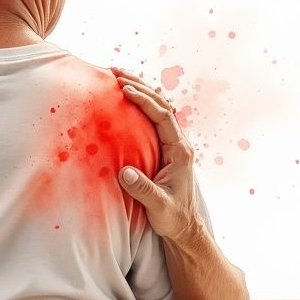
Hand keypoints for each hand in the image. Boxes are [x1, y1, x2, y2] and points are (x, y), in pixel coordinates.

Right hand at [110, 67, 203, 241]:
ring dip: (139, 91)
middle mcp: (179, 143)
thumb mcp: (159, 206)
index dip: (144, 101)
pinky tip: (123, 101)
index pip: (163, 117)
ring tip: (116, 77)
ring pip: (157, 109)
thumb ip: (143, 189)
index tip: (124, 90)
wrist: (184, 226)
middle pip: (161, 105)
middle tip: (115, 72)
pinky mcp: (164, 149)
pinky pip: (152, 120)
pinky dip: (138, 106)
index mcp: (180, 151)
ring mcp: (172, 145)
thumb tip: (124, 172)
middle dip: (139, 86)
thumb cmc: (173, 217)